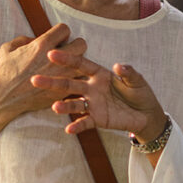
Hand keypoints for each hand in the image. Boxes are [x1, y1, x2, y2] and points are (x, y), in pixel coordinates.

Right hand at [0, 24, 87, 118]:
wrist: (4, 99)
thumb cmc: (4, 74)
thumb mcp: (7, 49)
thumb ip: (23, 40)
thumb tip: (35, 39)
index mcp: (42, 45)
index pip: (65, 29)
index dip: (61, 33)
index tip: (56, 40)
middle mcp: (55, 60)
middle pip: (81, 45)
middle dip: (76, 46)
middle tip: (68, 52)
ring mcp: (61, 76)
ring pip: (83, 65)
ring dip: (77, 64)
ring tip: (67, 67)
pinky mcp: (62, 91)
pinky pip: (77, 82)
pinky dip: (74, 80)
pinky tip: (64, 80)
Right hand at [31, 48, 166, 140]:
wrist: (147, 115)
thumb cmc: (140, 93)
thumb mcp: (137, 80)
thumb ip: (128, 72)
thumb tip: (118, 65)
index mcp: (100, 74)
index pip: (80, 65)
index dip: (67, 60)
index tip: (51, 54)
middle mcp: (92, 88)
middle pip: (69, 84)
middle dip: (53, 82)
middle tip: (35, 80)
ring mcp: (93, 104)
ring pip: (74, 104)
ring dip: (64, 106)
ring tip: (54, 107)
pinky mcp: (97, 119)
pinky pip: (84, 122)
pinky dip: (77, 125)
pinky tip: (69, 129)